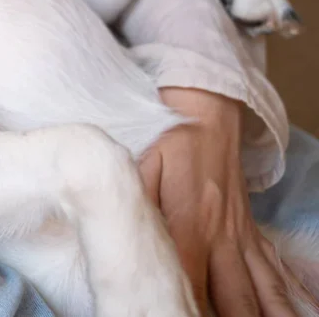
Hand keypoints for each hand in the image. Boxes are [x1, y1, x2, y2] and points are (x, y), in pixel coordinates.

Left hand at [139, 87, 309, 315]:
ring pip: (258, 290)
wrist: (207, 114)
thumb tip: (121, 232)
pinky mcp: (251, 233)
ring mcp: (240, 236)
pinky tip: (288, 316)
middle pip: (230, 297)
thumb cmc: (170, 141)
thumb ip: (136, 202)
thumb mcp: (143, 166)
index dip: (183, 307)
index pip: (186, 279)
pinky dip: (281, 298)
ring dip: (262, 316)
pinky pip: (272, 271)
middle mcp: (220, 237)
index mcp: (188, 224)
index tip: (171, 316)